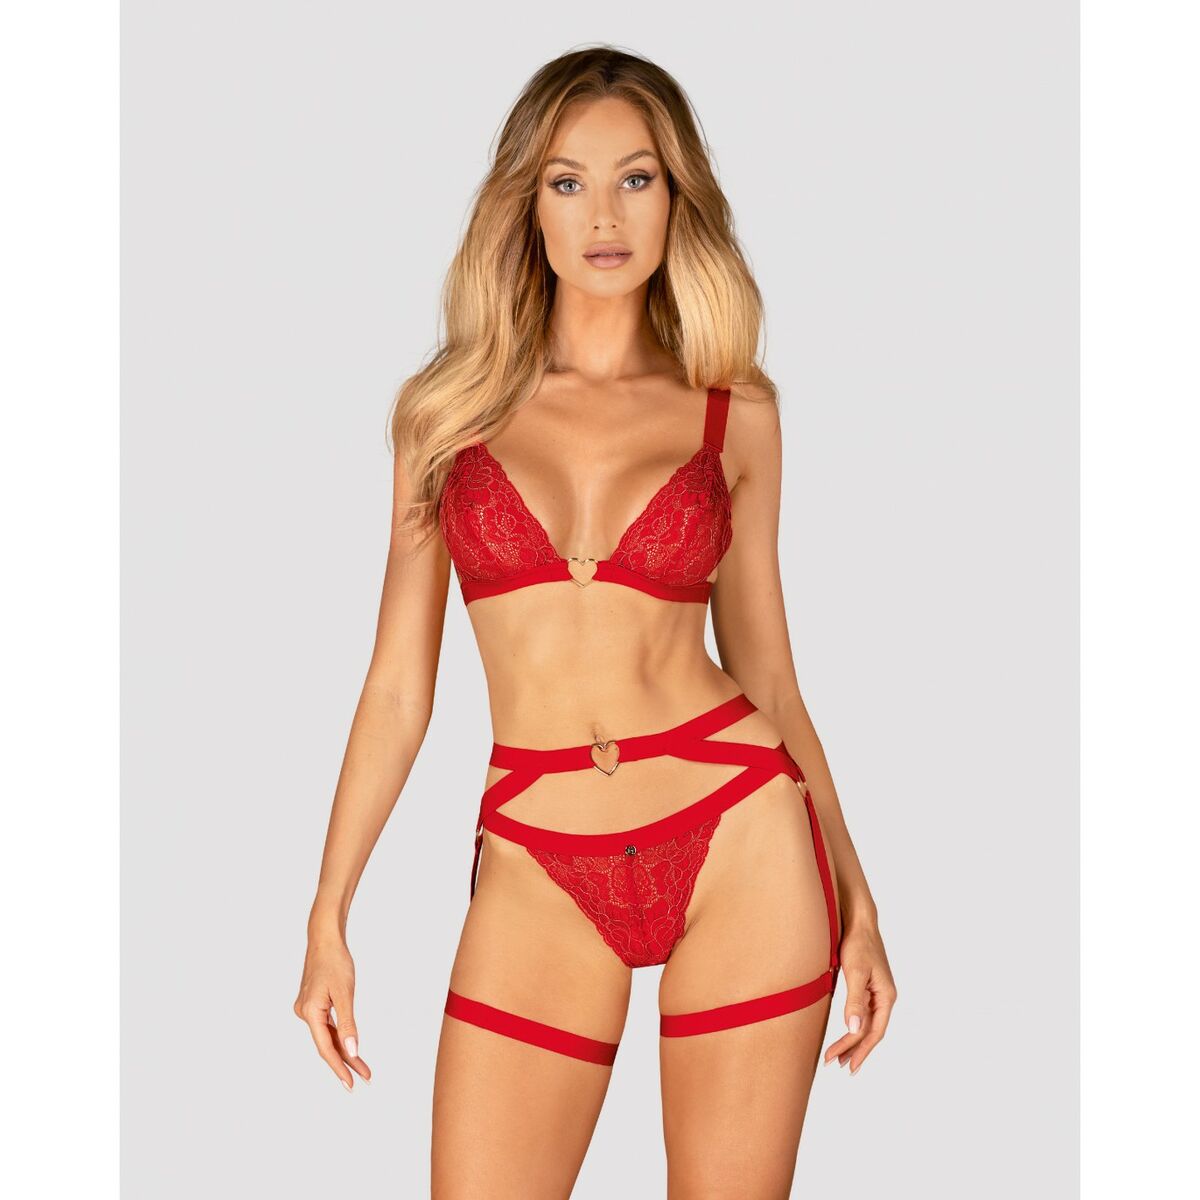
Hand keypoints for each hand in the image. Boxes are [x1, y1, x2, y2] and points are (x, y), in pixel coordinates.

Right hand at [294, 931, 371, 1090]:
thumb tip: (352, 1051)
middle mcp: (304, 1014)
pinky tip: (350, 1047)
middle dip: (346, 1062)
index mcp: (310, 1012)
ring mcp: (307, 1009)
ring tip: (363, 1067)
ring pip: (327, 1036)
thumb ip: (348, 1024)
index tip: (352, 1084)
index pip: (326, 1048)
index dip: (339, 1068)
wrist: (325, 938)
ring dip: (344, 1051)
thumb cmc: (335, 961)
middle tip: (366, 1078)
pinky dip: (339, 1037)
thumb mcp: (345, 993)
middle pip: (327, 1045)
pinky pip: (326, 1026)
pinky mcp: (313, 1004)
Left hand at [823, 921, 896, 1074]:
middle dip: (854, 1049)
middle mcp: (884, 997)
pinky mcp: (867, 986)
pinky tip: (846, 1032)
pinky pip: (862, 1013)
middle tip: (835, 1065)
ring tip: (838, 1058)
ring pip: (866, 1024)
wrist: (858, 921)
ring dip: (853, 1041)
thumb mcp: (855, 972)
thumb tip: (854, 1029)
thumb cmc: (858, 944)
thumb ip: (854, 1001)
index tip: (846, 1065)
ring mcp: (876, 992)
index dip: (860, 1050)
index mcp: (886, 996)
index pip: (874, 1032)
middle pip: (871, 1031)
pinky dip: (853, 1026)